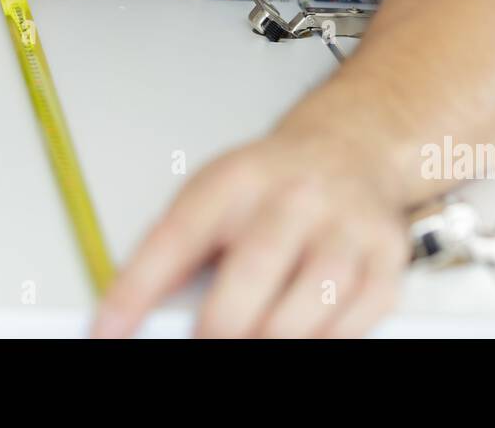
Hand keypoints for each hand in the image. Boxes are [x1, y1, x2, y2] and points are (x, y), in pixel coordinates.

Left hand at [91, 121, 410, 337]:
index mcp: (238, 178)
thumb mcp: (213, 193)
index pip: (177, 237)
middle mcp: (295, 197)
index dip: (137, 291)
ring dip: (269, 340)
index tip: (109, 331)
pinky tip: (298, 336)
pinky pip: (352, 324)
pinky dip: (321, 343)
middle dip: (217, 330)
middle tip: (201, 343)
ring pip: (305, 309)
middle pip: (250, 275)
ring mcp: (346, 228)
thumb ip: (176, 250)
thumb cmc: (273, 182)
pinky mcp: (386, 261)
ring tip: (246, 341)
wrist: (351, 150)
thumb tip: (130, 311)